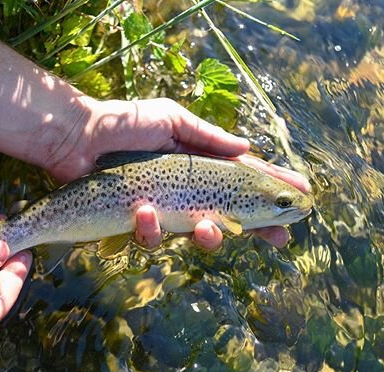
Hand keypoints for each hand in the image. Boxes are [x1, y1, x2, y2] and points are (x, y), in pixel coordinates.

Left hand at [50, 98, 310, 250]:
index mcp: (201, 165)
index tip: (303, 200)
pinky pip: (154, 237)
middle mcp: (188, 191)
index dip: (273, 191)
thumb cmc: (127, 123)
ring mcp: (166, 210)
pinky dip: (152, 227)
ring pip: (199, 236)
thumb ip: (209, 137)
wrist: (80, 137)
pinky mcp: (138, 223)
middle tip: (279, 239)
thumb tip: (248, 150)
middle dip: (258, 230)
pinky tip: (144, 211)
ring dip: (209, 236)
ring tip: (205, 226)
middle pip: (233, 216)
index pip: (245, 181)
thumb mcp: (173, 120)